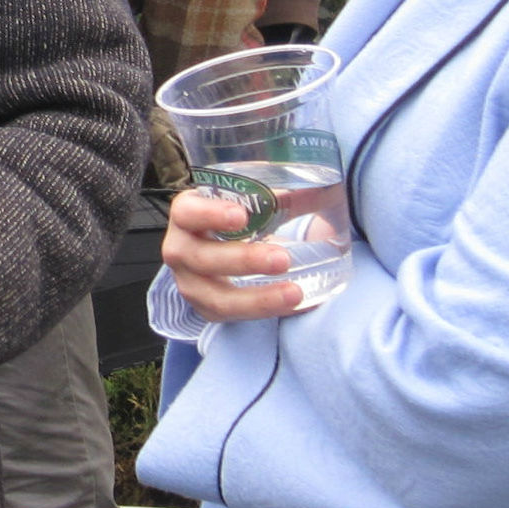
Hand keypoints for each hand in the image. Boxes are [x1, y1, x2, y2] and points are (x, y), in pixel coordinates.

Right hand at [161, 192, 304, 323]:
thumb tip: (328, 190)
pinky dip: (266, 311)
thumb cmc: (234, 221)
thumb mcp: (251, 205)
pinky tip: (295, 305)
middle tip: (282, 259)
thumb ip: (283, 199)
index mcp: (187, 214)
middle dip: (242, 260)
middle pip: (200, 258)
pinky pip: (234, 317)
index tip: (242, 216)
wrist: (218, 251)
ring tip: (294, 292)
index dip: (210, 215)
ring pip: (216, 298)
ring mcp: (190, 283)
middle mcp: (180, 250)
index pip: (187, 212)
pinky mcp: (207, 309)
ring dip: (256, 298)